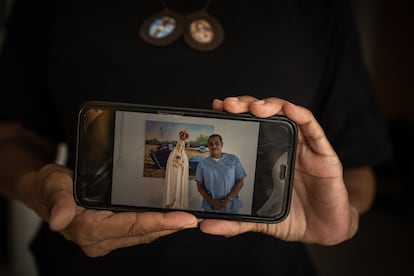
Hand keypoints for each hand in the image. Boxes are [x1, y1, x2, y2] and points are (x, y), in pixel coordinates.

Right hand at [18, 164, 197, 256]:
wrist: (45, 191)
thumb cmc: (48, 187)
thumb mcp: (51, 185)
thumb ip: (57, 201)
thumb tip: (60, 219)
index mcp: (88, 230)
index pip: (131, 227)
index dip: (159, 223)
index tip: (183, 220)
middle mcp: (101, 238)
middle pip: (143, 233)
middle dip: (171, 226)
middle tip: (197, 219)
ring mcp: (108, 236)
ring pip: (144, 233)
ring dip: (168, 227)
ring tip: (192, 219)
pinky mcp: (113, 231)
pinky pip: (140, 230)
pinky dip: (158, 223)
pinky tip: (173, 218)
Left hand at [198, 96, 358, 244]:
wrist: (324, 231)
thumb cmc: (294, 218)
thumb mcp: (260, 219)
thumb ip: (236, 221)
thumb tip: (206, 226)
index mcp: (266, 157)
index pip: (249, 127)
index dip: (233, 116)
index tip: (215, 108)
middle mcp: (284, 146)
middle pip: (264, 116)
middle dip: (245, 105)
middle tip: (228, 105)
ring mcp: (303, 147)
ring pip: (287, 115)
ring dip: (269, 106)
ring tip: (254, 107)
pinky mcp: (323, 153)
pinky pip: (312, 128)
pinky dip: (300, 116)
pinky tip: (289, 110)